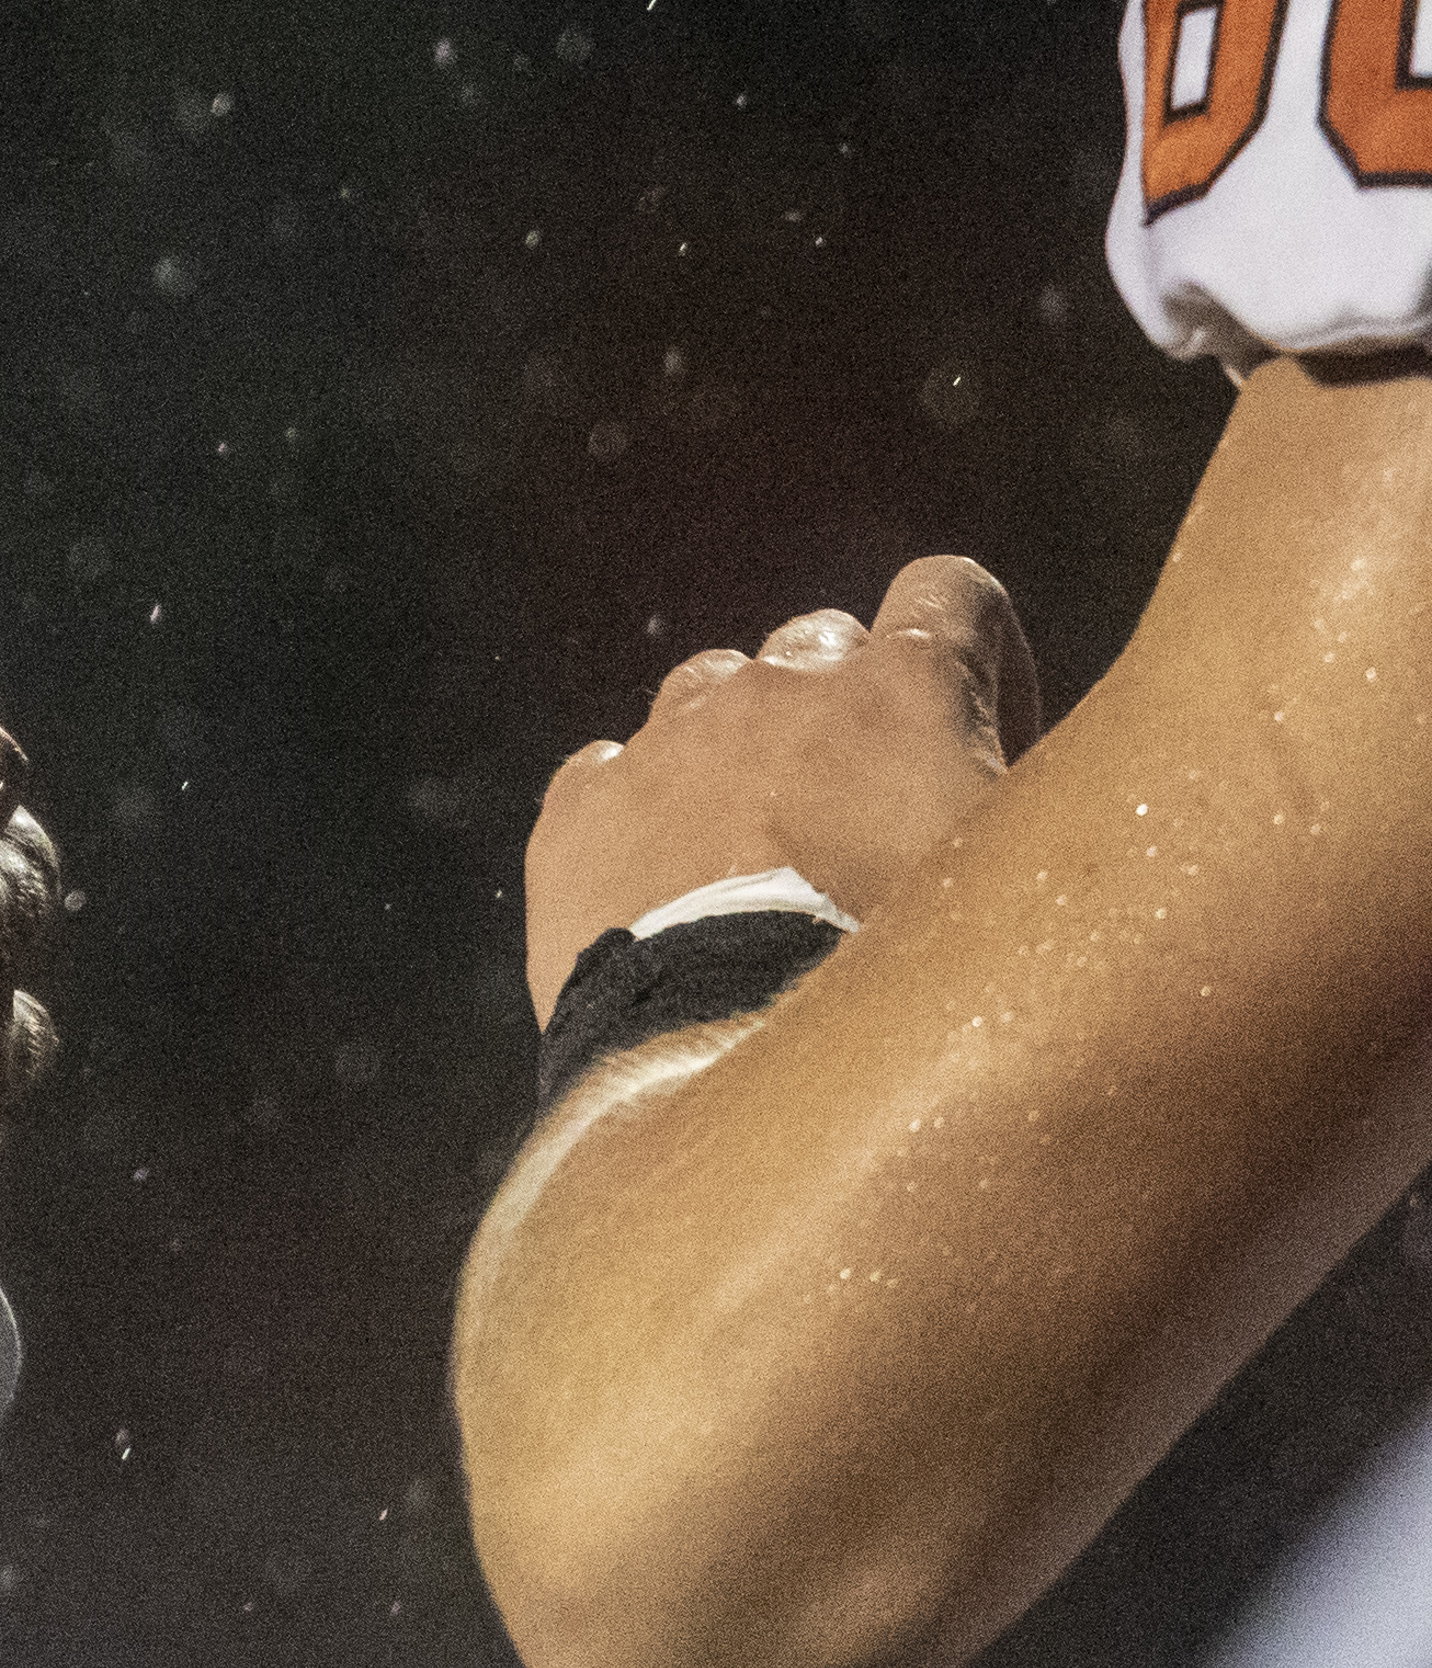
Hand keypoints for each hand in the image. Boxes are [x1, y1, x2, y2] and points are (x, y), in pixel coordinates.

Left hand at [523, 554, 1038, 1017]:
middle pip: (820, 647)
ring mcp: (665, 742)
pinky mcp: (579, 811)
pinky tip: (668, 884)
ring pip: (709, 696)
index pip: (950, 592)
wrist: (744, 1075)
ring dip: (742, 752)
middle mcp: (777, 689)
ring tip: (764, 858)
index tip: (980, 735)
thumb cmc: (921, 991)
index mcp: (904, 690)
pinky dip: (640, 811)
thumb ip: (1055, 811)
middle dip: (850, 712)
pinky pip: (609, 773)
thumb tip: (1088, 806)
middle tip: (871, 822)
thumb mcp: (1040, 889)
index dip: (975, 654)